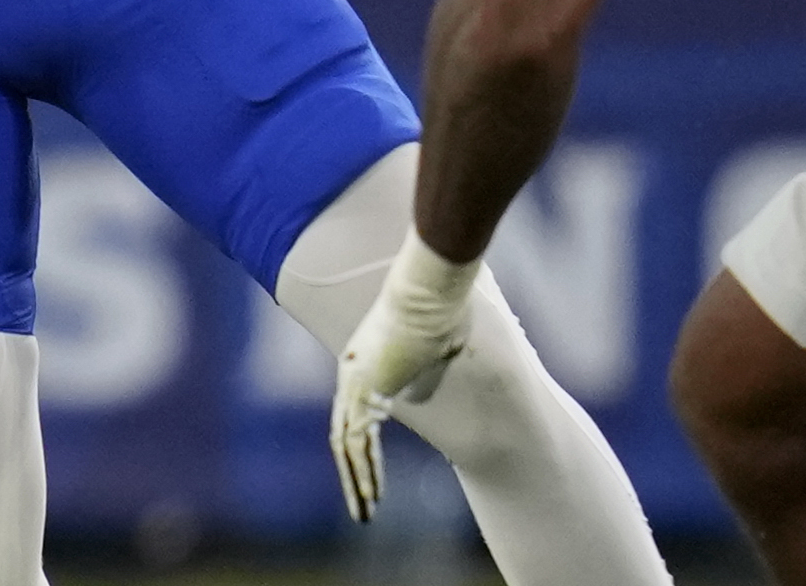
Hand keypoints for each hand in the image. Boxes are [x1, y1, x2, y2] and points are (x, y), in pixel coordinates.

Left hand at [328, 230, 480, 521]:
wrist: (429, 290)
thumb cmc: (442, 306)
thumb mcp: (444, 338)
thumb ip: (441, 353)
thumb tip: (461, 349)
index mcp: (365, 362)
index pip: (356, 414)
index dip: (362, 447)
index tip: (371, 471)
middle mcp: (352, 373)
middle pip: (343, 434)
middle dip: (353, 473)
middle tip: (363, 506)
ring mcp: (354, 381)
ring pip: (346, 444)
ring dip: (357, 481)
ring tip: (366, 514)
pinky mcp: (363, 388)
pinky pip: (358, 441)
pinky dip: (364, 471)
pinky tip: (374, 496)